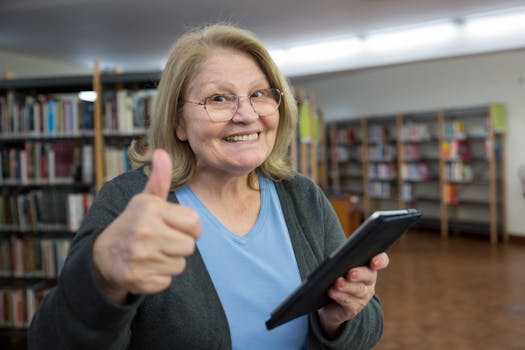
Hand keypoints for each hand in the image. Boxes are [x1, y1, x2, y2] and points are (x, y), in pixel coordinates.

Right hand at [93, 149, 200, 303]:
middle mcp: (145, 233)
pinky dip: (159, 276)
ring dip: (170, 261)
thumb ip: (159, 178)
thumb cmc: (134, 224)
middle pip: (190, 246)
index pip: (195, 224)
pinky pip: (167, 281)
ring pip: (180, 265)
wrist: (103, 256)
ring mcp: (140, 258)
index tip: (175, 225)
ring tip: (153, 252)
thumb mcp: (145, 200)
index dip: (189, 227)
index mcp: (151, 210)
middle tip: (162, 240)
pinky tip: (146, 266)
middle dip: (180, 244)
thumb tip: (161, 152)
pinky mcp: (138, 280)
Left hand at [317, 252, 388, 336]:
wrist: (329, 302)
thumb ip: (342, 259)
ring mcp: (363, 296)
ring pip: (358, 290)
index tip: (374, 263)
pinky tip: (332, 292)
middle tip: (351, 273)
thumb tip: (335, 257)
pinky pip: (348, 302)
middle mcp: (369, 280)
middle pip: (369, 275)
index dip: (380, 260)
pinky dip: (339, 296)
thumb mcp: (340, 265)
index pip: (381, 260)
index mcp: (368, 265)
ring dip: (347, 286)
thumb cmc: (335, 276)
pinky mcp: (354, 308)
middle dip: (360, 274)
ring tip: (338, 283)